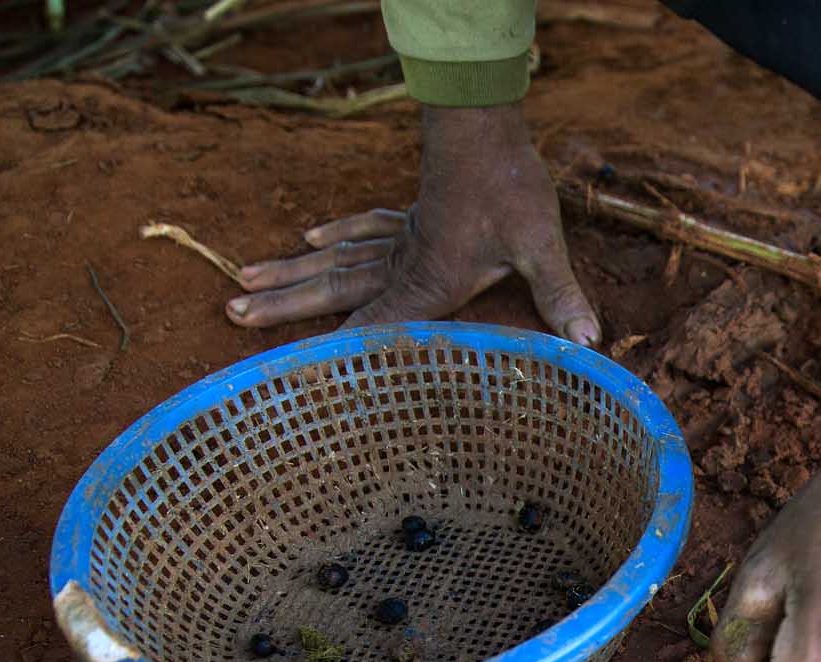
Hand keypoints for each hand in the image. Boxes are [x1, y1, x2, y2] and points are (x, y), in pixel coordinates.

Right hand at [226, 104, 597, 345]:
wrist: (486, 122)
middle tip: (231, 314)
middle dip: (285, 306)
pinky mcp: (413, 212)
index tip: (304, 380)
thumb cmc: (510, 183)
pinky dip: (338, 235)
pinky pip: (365, 228)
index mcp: (429, 278)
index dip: (348, 355)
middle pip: (336, 289)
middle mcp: (404, 259)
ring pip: (337, 258)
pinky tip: (311, 237)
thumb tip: (588, 340)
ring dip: (292, 272)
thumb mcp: (540, 243)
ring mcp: (402, 233)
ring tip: (243, 281)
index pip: (380, 326)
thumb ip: (559, 293)